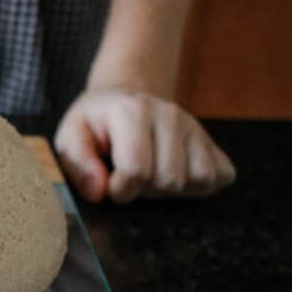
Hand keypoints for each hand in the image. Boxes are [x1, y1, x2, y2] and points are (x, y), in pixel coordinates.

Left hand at [54, 89, 235, 203]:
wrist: (122, 99)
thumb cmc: (95, 124)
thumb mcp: (71, 137)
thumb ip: (78, 165)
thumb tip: (99, 191)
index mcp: (132, 111)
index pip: (136, 171)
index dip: (120, 190)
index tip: (110, 184)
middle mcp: (170, 114)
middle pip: (169, 180)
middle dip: (146, 190)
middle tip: (131, 176)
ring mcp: (194, 127)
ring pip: (198, 180)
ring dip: (172, 189)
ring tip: (151, 173)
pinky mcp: (211, 141)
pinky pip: (220, 177)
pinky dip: (198, 186)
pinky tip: (174, 174)